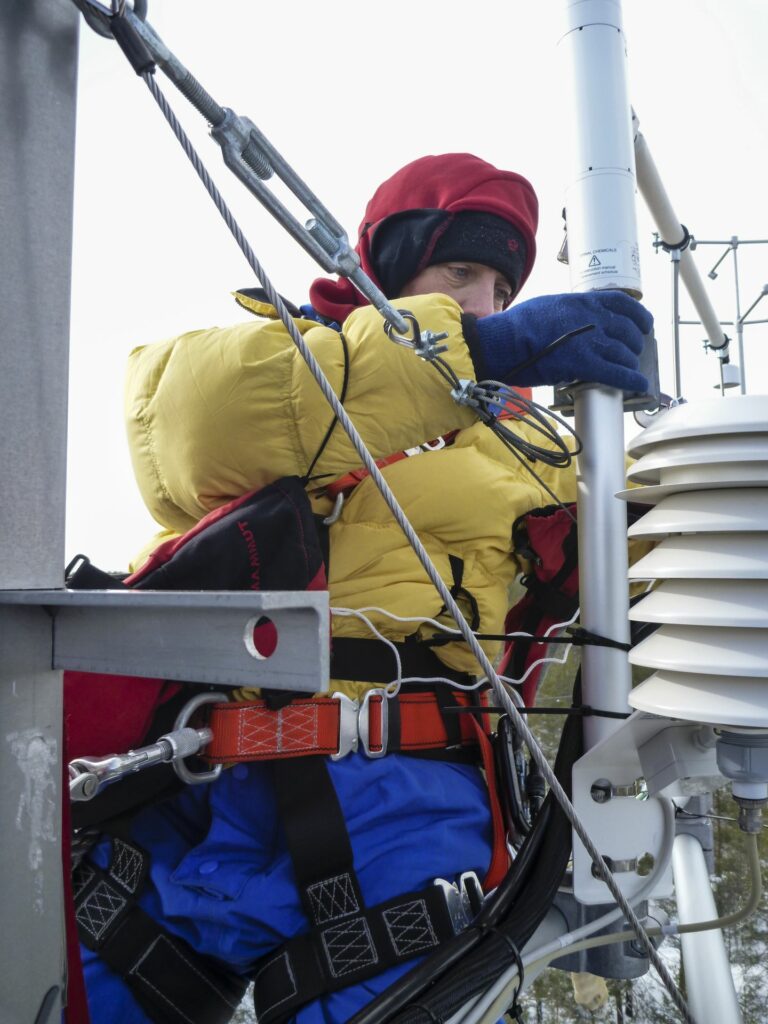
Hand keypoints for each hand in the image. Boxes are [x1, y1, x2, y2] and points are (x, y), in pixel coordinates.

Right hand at [472, 290, 651, 390]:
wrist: (506, 341)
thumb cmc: (519, 325)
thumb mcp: (551, 305)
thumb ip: (571, 312)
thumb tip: (578, 321)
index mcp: (584, 302)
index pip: (623, 303)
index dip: (638, 314)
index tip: (644, 322)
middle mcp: (592, 319)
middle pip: (628, 330)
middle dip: (634, 343)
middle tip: (633, 352)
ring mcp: (590, 342)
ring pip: (624, 353)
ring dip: (631, 363)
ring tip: (631, 370)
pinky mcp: (585, 364)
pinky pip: (617, 373)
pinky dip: (631, 380)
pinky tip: (639, 384)